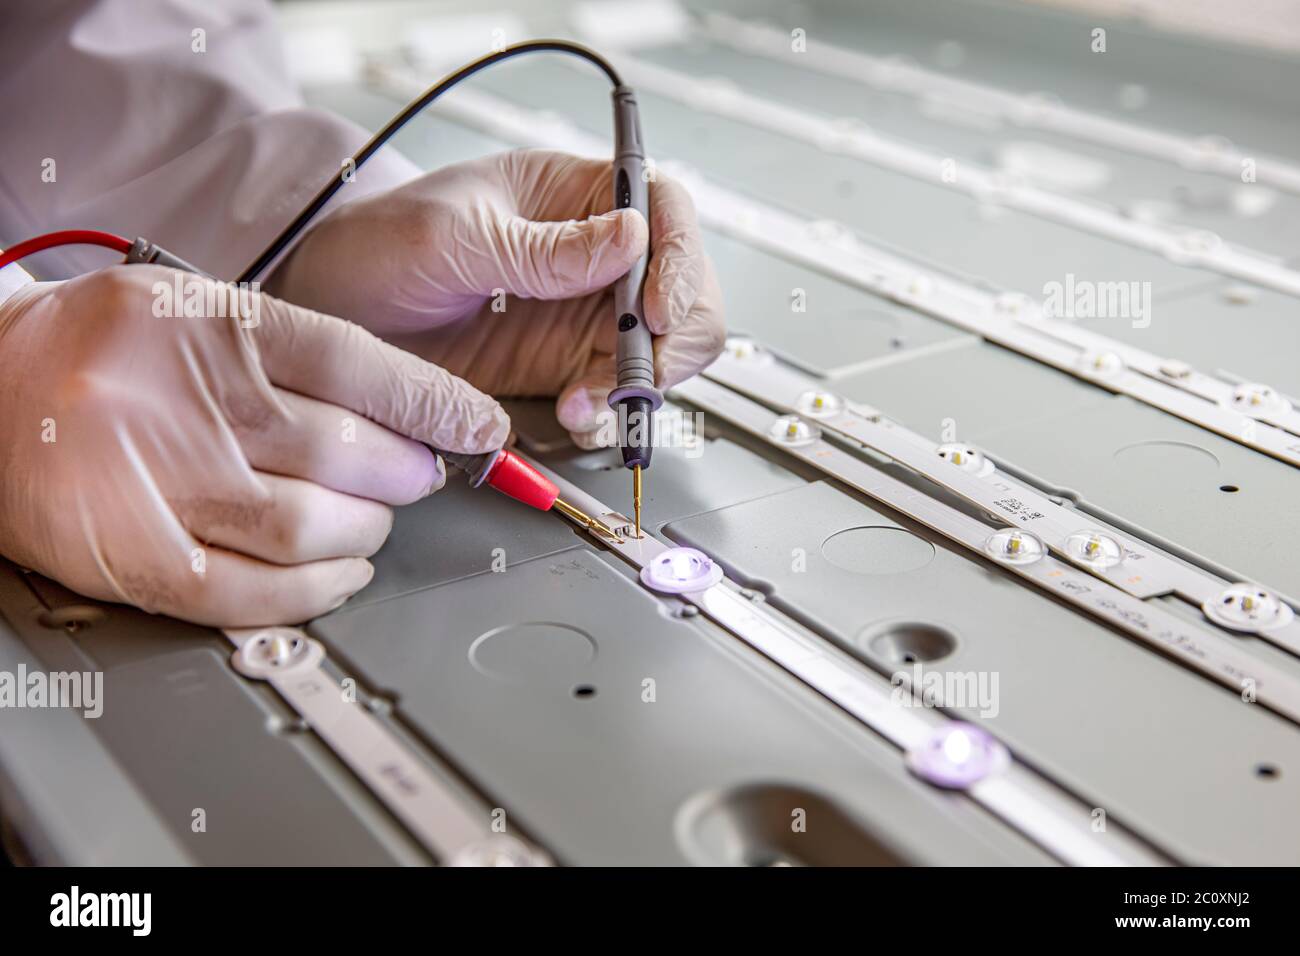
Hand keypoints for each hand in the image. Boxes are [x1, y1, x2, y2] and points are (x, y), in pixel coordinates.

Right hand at [0, 266, 508, 625]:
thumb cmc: (105, 350)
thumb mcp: (198, 312)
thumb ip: (296, 354)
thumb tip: (408, 409)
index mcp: (208, 325)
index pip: (354, 363)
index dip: (433, 403)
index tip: (479, 426)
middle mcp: (187, 401)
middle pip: (343, 450)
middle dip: (406, 473)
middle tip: (420, 476)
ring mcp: (160, 482)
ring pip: (308, 523)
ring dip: (366, 531)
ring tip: (374, 522)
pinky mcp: (136, 555)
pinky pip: (250, 590)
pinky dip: (314, 590)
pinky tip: (340, 573)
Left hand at [266, 149, 725, 447]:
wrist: (331, 311)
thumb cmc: (378, 242)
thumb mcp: (455, 235)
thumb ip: (544, 247)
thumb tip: (632, 237)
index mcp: (574, 194)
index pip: (663, 208)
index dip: (679, 257)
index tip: (657, 306)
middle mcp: (591, 253)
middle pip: (680, 285)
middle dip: (673, 334)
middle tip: (635, 369)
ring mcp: (581, 312)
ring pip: (658, 346)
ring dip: (640, 381)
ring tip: (586, 400)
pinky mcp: (562, 364)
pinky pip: (613, 391)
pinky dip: (604, 410)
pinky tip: (572, 412)